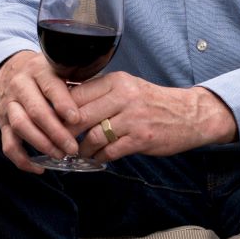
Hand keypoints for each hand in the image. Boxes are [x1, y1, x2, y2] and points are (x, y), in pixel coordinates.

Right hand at [0, 50, 83, 172]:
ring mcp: (9, 104)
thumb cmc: (44, 75)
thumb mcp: (58, 68)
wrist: (10, 71)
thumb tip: (96, 100)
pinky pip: (8, 144)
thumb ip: (74, 81)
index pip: (50, 86)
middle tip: (73, 148)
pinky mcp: (1, 122)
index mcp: (38, 70)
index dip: (63, 103)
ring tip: (60, 156)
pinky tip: (40, 167)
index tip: (77, 119)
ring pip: (20, 125)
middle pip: (36, 110)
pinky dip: (22, 160)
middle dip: (56, 132)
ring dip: (41, 144)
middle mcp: (20, 86)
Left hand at [70, 73, 237, 161]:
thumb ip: (102, 93)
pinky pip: (110, 150)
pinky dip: (99, 157)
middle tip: (56, 140)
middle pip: (81, 114)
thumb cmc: (152, 102)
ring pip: (93, 135)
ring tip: (77, 152)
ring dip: (81, 148)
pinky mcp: (141, 138)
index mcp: (117, 80)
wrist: (189, 115)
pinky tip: (96, 158)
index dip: (60, 108)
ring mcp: (133, 117)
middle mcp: (124, 96)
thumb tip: (68, 101)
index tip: (50, 119)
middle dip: (65, 130)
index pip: (78, 92)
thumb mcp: (128, 88)